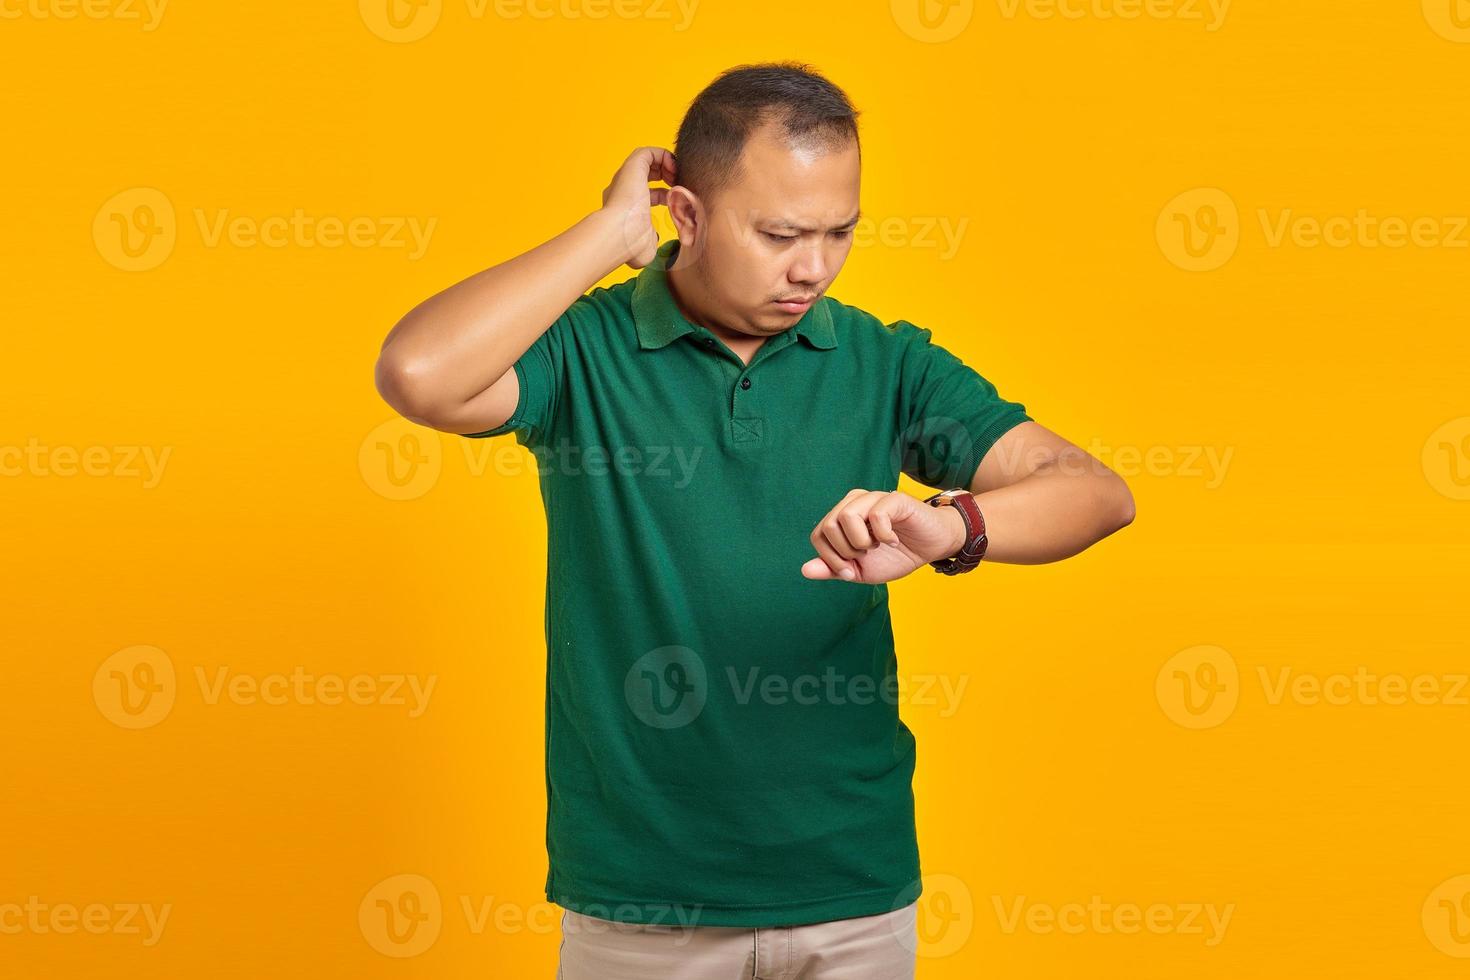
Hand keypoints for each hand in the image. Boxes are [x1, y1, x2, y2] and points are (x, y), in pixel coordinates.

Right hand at [600, 146, 676, 269]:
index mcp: (626, 207)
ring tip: (678, 176)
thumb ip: (652, 242)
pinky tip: (674, 170)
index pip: (649, 195)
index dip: (665, 195)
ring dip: (666, 165)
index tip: (678, 202)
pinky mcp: (632, 166)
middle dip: (667, 177)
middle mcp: (624, 189)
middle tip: (680, 185)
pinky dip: (664, 156)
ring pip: (648, 160)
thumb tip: (656, 241)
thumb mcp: (646, 247)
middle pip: (648, 175)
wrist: (618, 234)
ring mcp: (627, 177)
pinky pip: (649, 152)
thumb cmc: (630, 245)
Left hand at [801, 489, 966, 583]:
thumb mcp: (861, 570)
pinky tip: (893, 539)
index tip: (851, 571)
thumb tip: (805, 570)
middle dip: (846, 551)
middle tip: (866, 555)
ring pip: (847, 516)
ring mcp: (873, 498)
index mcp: (842, 517)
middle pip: (828, 526)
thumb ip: (833, 569)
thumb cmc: (895, 556)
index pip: (818, 535)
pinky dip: (883, 535)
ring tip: (877, 545)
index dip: (831, 559)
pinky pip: (876, 515)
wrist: (931, 548)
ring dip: (861, 542)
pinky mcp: (894, 499)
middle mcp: (854, 503)